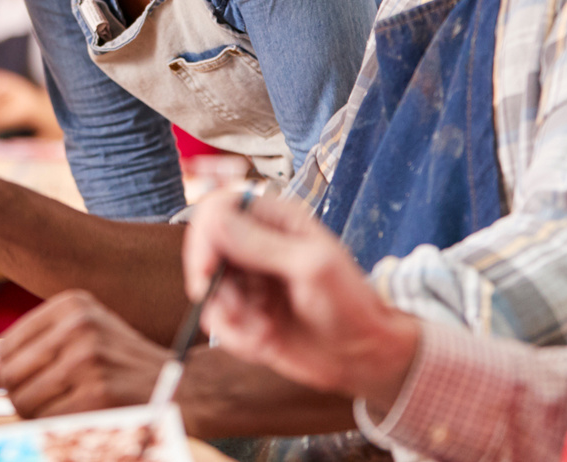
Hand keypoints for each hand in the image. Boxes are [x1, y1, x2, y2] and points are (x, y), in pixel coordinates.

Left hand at [0, 289, 166, 417]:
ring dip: (38, 416)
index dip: (10, 374)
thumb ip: (27, 355)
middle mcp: (79, 325)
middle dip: (22, 398)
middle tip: (56, 401)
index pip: (6, 346)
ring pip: (24, 401)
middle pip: (11, 375)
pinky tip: (80, 418)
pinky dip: (55, 428)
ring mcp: (88, 359)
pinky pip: (47, 421)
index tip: (31, 383)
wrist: (184, 387)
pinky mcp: (98, 394)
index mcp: (73, 304)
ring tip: (70, 407)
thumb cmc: (123, 366)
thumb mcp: (80, 342)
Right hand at [183, 191, 421, 412]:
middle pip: (204, 249)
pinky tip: (264, 341)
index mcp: (275, 220)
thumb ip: (260, 244)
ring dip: (228, 316)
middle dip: (213, 285)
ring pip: (206, 289)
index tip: (207, 269)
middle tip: (235, 311)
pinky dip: (234, 337)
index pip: (219, 208)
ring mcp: (248, 280)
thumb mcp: (311, 268)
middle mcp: (255, 245)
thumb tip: (214, 220)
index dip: (205, 235)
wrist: (362, 356)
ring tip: (262, 331)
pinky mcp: (244, 312)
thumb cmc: (350, 304)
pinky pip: (217, 321)